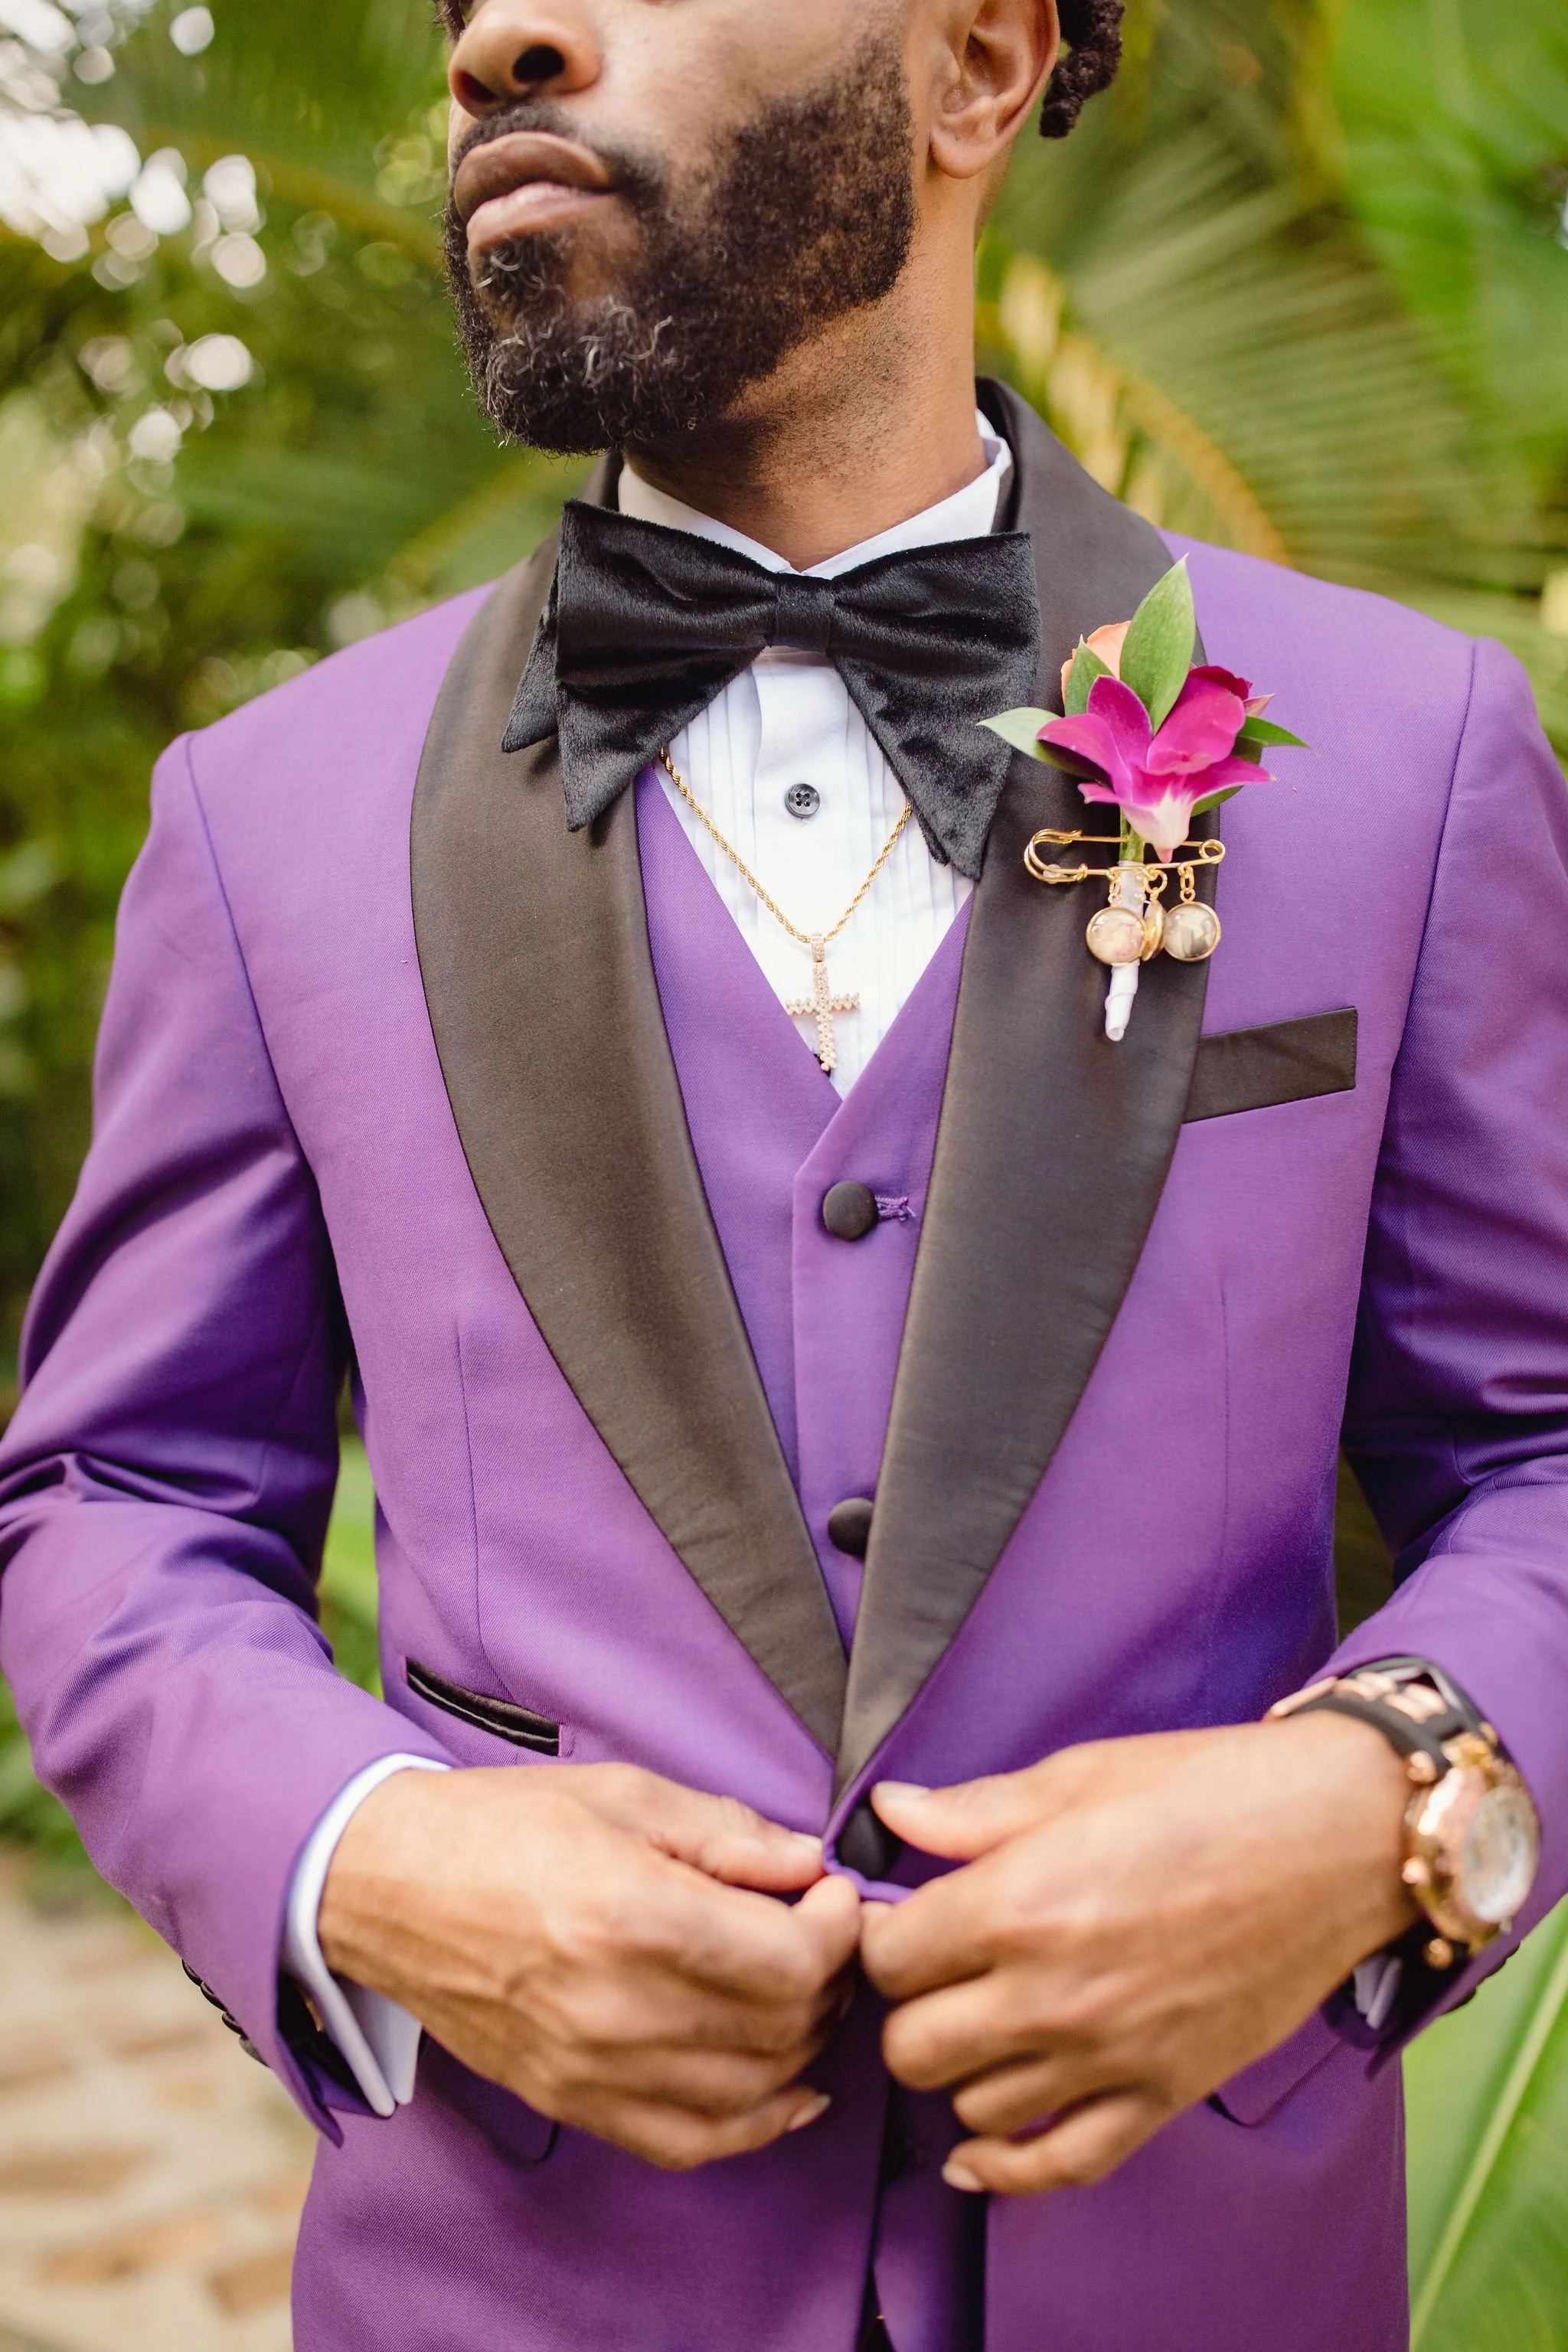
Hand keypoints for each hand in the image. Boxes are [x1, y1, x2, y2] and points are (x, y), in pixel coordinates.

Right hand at [318, 1763, 860, 2169]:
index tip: (835, 1893)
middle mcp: (617, 2006)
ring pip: (754, 2090)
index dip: (839, 1927)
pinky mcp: (572, 2101)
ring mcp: (592, 2067)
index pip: (791, 1960)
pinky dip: (756, 2125)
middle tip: (821, 1932)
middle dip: (829, 1978)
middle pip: (783, 2026)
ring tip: (797, 1988)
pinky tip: (788, 2089)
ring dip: (802, 2042)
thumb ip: (728, 1832)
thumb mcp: (624, 1794)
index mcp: (633, 1914)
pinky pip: (691, 2143)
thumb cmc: (500, 1826)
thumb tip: (810, 1863)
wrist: (387, 1886)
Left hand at [858, 1714, 1414, 2196]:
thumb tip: (886, 1815)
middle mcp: (1051, 1995)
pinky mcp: (1162, 2096)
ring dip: (961, 2068)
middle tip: (938, 1973)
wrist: (1338, 1839)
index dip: (882, 1937)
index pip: (887, 1959)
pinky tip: (978, 2153)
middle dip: (909, 2008)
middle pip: (913, 2048)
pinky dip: (1007, 2169)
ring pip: (971, 2107)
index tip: (903, 1920)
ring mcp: (1109, 2057)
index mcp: (1019, 1904)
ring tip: (980, 2022)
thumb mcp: (1079, 1776)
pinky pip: (1058, 2167)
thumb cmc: (1211, 1789)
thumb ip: (973, 1811)